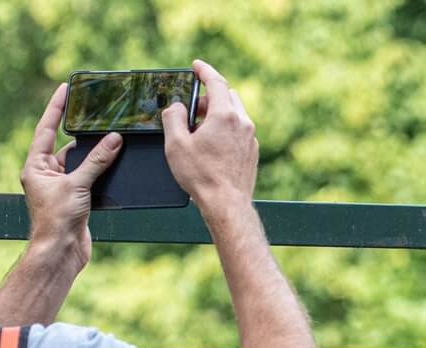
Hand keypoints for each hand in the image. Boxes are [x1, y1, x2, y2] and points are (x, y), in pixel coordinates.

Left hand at [20, 83, 122, 264]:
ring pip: (80, 163)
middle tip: (96, 111)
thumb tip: (114, 140)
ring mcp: (61, 188)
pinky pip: (90, 179)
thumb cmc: (57, 221)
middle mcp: (45, 175)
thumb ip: (96, 161)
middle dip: (83, 133)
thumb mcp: (77, 185)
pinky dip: (102, 172)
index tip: (65, 89)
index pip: (46, 129)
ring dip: (96, 155)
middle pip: (66, 146)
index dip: (56, 108)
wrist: (60, 253)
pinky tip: (115, 164)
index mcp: (35, 166)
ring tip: (113, 138)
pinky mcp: (75, 200)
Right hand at [163, 60, 257, 216]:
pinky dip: (225, 129)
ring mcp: (250, 138)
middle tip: (192, 109)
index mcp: (225, 115)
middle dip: (209, 97)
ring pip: (235, 113)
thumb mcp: (176, 144)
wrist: (226, 205)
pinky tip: (212, 146)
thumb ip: (173, 117)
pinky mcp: (252, 152)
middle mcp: (242, 123)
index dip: (204, 70)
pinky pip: (239, 131)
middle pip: (227, 96)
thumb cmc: (201, 176)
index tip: (197, 65)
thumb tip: (177, 107)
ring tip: (199, 131)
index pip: (216, 82)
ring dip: (217, 114)